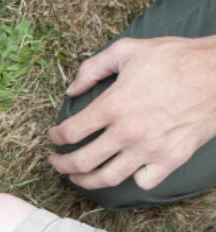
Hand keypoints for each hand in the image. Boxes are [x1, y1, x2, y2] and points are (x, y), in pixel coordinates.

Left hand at [48, 36, 215, 190]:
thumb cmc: (176, 58)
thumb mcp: (127, 50)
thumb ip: (92, 68)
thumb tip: (71, 90)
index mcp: (113, 106)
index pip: (70, 132)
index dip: (55, 138)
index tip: (53, 138)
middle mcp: (128, 132)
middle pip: (82, 162)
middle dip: (61, 165)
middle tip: (56, 163)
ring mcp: (151, 149)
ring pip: (108, 178)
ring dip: (86, 181)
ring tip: (78, 177)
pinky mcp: (173, 159)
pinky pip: (143, 181)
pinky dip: (131, 179)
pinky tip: (126, 170)